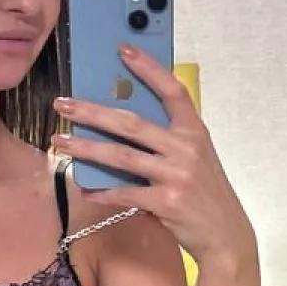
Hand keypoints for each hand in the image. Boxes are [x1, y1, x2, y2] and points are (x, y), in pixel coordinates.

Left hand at [51, 47, 257, 271]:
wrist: (226, 235)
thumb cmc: (205, 194)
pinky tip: (85, 187)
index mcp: (195, 132)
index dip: (149, 68)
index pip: (173, 91)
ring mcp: (176, 175)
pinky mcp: (166, 202)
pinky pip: (125, 193)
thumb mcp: (196, 158)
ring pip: (121, 156)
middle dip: (92, 112)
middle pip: (132, 123)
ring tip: (60, 141)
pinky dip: (103, 191)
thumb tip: (121, 124)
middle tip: (63, 104)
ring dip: (86, 148)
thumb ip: (168, 140)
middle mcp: (186, 149)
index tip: (123, 50)